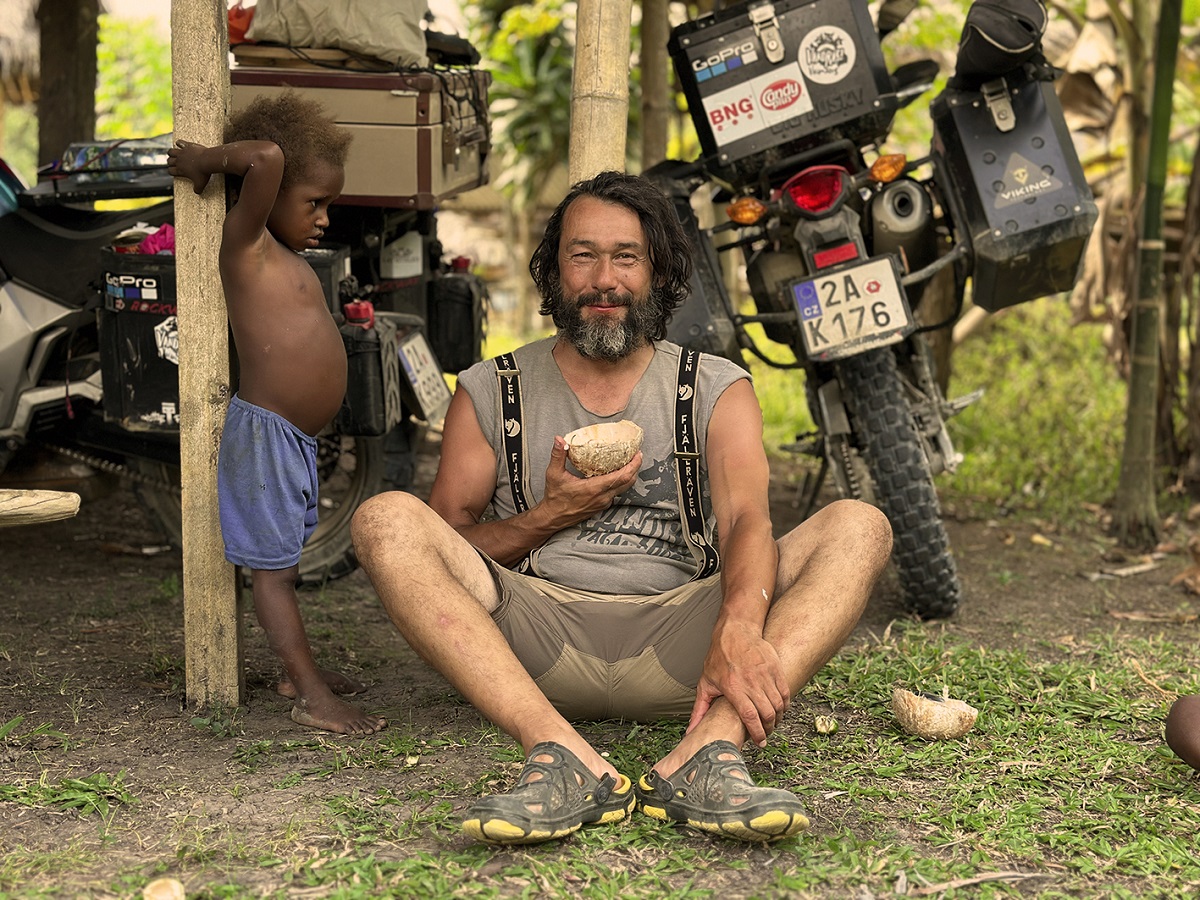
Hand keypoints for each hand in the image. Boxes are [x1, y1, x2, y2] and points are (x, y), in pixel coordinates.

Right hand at [166, 140, 210, 193]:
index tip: (173, 171)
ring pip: (171, 151)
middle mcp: (179, 161)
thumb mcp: (201, 184)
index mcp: (180, 170)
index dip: (171, 171)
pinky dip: (178, 143)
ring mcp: (182, 152)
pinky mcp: (187, 146)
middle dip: (170, 162)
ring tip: (173, 153)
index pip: (170, 171)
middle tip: (173, 162)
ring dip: (171, 152)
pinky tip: (179, 143)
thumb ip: (197, 189)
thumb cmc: (204, 173)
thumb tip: (197, 192)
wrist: (208, 161)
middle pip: (169, 161)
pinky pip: (179, 142)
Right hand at [537, 436, 640, 529]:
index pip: (622, 476)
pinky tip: (615, 474)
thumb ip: (558, 455)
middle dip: (635, 468)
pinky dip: (620, 482)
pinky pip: (616, 493)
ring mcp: (603, 503)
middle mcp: (602, 497)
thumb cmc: (555, 498)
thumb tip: (560, 439)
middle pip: (628, 482)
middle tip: (637, 455)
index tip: (637, 454)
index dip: (633, 465)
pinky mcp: (601, 506)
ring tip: (629, 462)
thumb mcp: (553, 474)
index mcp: (594, 488)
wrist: (553, 518)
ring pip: (624, 488)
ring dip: (629, 475)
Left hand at [688, 618, 789, 746]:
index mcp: (733, 687)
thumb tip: (690, 730)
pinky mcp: (775, 667)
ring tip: (772, 723)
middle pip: (767, 713)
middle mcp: (751, 682)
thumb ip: (699, 709)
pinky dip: (785, 704)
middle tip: (766, 734)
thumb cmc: (718, 657)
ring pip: (778, 704)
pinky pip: (785, 691)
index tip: (759, 743)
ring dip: (778, 718)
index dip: (756, 733)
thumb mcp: (705, 683)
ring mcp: (765, 674)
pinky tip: (780, 709)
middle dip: (769, 729)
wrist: (735, 631)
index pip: (749, 717)